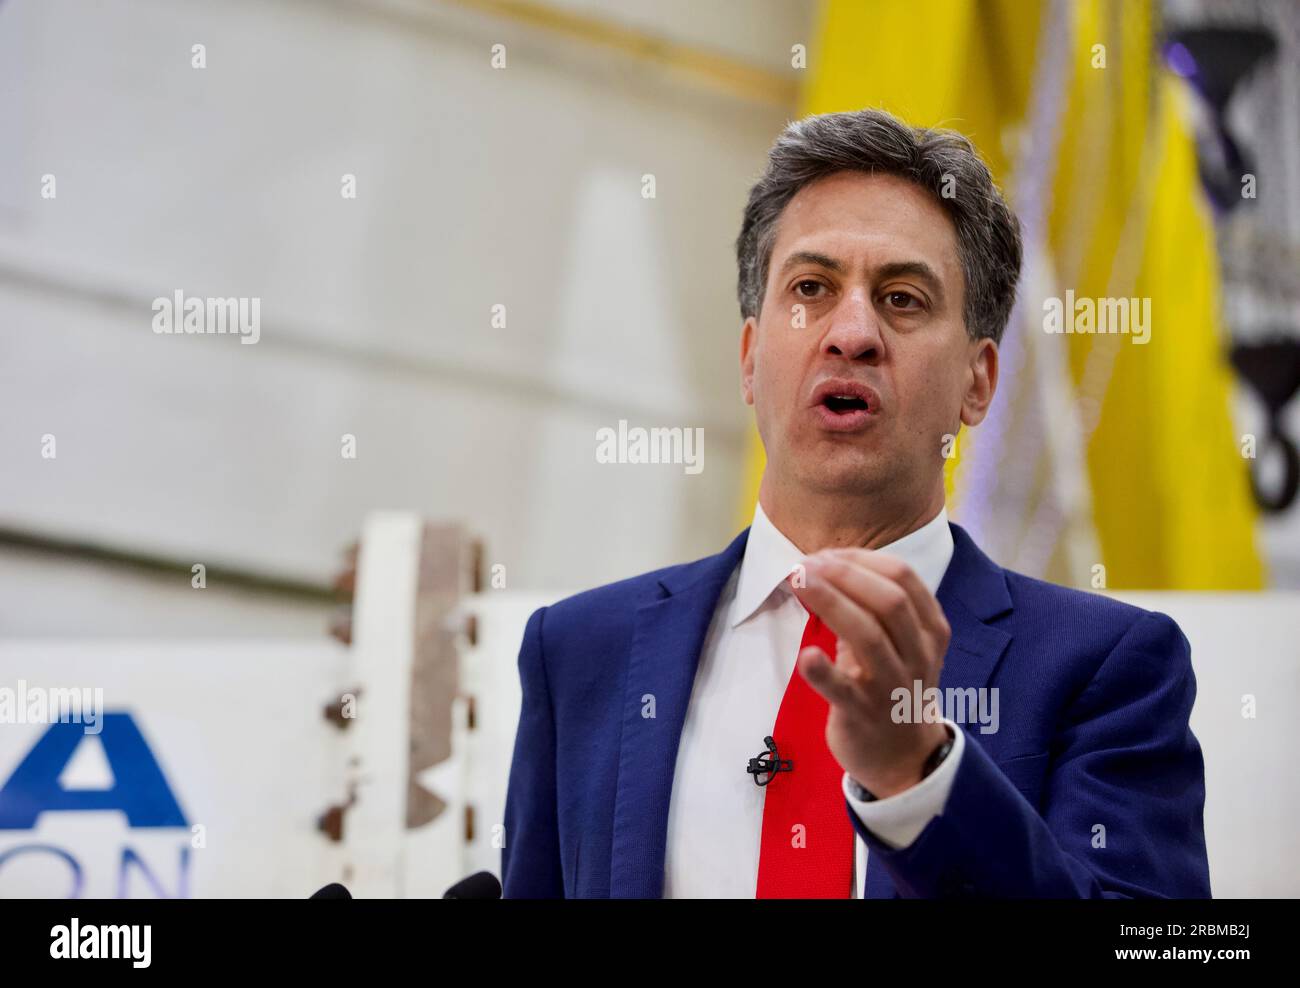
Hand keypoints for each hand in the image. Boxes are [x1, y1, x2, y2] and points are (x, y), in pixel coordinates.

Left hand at [791, 547, 951, 797]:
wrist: (906, 760)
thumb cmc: (894, 687)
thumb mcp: (901, 645)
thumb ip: (872, 609)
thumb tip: (824, 567)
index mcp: (931, 630)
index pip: (904, 578)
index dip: (862, 559)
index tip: (826, 554)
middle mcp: (918, 655)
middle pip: (890, 601)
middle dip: (845, 574)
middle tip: (806, 565)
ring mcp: (892, 686)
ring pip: (869, 636)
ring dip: (831, 602)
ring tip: (798, 581)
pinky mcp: (863, 715)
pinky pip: (844, 691)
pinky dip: (824, 672)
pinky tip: (806, 656)